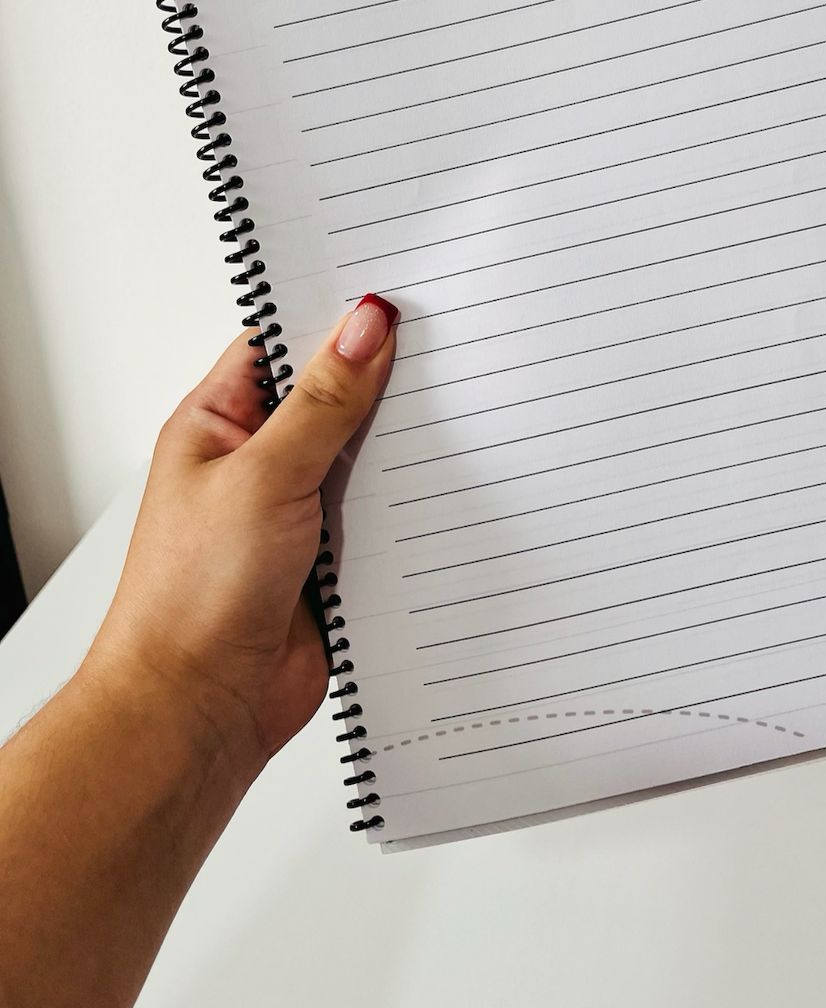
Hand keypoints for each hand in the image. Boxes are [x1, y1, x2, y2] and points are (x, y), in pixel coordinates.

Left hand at [84, 294, 398, 784]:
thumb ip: (322, 400)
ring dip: (400, 447)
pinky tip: (445, 486)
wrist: (197, 711)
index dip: (335, 317)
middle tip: (442, 348)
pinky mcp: (333, 561)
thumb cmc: (189, 596)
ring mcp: (296, 512)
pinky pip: (384, 515)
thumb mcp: (263, 474)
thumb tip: (363, 326)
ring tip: (453, 411)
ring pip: (365, 457)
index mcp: (219, 422)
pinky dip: (411, 505)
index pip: (284, 343)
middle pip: (334, 397)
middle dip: (383, 380)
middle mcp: (258, 462)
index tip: (396, 296)